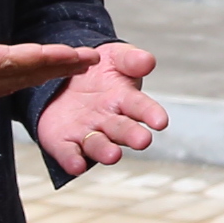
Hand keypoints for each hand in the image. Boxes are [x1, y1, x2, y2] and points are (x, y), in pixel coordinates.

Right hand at [0, 0, 99, 112]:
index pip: (4, 62)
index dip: (39, 57)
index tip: (68, 53)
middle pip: (17, 77)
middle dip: (55, 67)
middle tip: (91, 58)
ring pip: (10, 86)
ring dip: (43, 75)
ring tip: (74, 65)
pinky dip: (21, 81)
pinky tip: (34, 74)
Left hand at [36, 43, 168, 169]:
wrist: (62, 77)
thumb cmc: (96, 69)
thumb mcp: (115, 57)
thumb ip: (131, 59)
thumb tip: (147, 61)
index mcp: (124, 99)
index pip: (142, 107)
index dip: (151, 114)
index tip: (160, 121)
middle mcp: (109, 120)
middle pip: (123, 129)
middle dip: (133, 136)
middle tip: (142, 141)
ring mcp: (86, 132)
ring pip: (98, 144)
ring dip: (106, 151)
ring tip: (113, 155)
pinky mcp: (63, 141)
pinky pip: (68, 152)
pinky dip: (72, 160)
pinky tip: (77, 165)